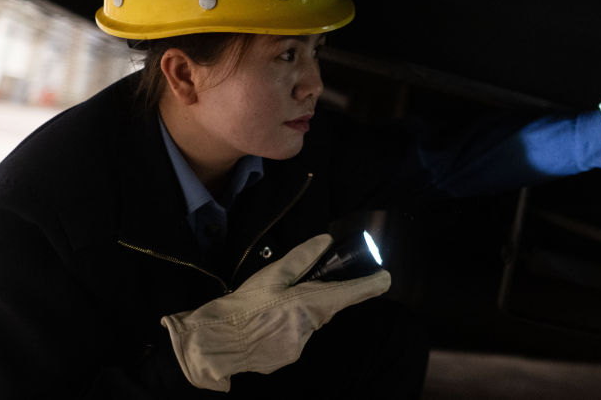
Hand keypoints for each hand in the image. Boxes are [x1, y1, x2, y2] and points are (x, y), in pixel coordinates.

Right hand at [161, 234, 390, 390]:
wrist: (213, 342)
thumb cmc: (242, 305)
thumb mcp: (272, 275)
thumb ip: (302, 258)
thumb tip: (325, 240)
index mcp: (309, 304)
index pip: (349, 294)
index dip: (370, 285)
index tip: (386, 278)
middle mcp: (309, 329)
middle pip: (324, 310)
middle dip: (315, 300)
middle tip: (288, 294)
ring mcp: (298, 348)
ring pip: (307, 326)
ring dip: (297, 317)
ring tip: (268, 312)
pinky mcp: (285, 360)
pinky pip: (293, 341)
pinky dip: (285, 332)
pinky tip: (264, 328)